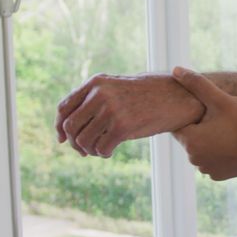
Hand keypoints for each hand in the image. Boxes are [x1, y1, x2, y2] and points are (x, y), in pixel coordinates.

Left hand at [55, 72, 204, 156]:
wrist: (176, 97)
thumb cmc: (146, 96)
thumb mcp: (116, 89)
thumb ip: (94, 101)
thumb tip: (67, 130)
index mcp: (96, 83)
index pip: (64, 107)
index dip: (60, 126)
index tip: (63, 138)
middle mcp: (100, 94)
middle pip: (71, 126)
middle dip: (74, 142)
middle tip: (84, 150)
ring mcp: (111, 110)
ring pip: (83, 140)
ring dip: (88, 150)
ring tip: (99, 150)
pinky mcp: (123, 126)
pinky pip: (100, 148)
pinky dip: (102, 153)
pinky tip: (110, 151)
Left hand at [171, 66, 236, 180]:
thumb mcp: (221, 100)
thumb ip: (198, 85)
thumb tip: (176, 70)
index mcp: (190, 142)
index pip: (179, 124)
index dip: (193, 114)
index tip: (207, 108)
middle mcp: (194, 159)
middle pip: (191, 137)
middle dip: (202, 126)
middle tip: (221, 116)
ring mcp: (208, 170)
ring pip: (203, 148)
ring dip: (210, 139)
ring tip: (229, 128)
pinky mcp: (220, 175)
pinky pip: (214, 159)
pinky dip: (220, 152)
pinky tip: (234, 142)